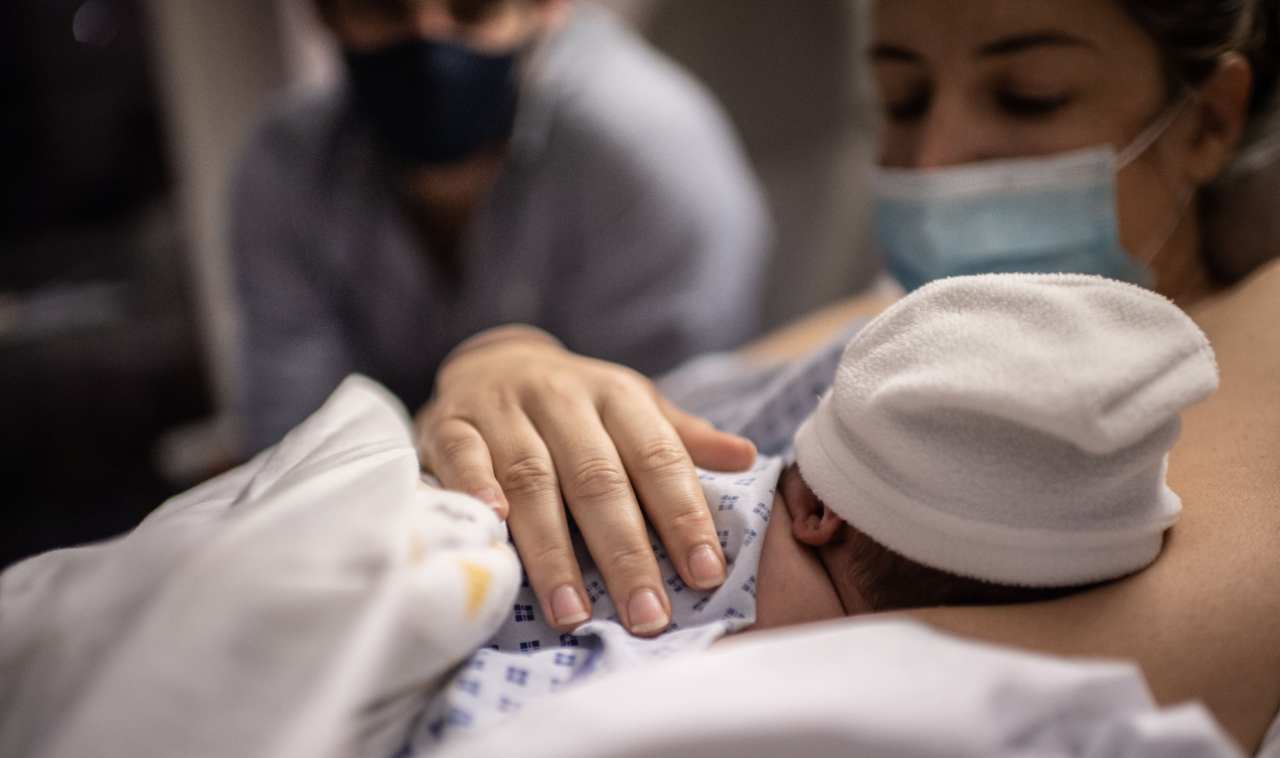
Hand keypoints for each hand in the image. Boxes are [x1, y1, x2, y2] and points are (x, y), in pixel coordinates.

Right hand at [416, 326, 755, 635]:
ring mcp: (503, 409)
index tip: (706, 574)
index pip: (657, 456)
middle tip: (648, 615)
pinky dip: (477, 492)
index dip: (683, 514)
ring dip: (552, 550)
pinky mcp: (451, 425)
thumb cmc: (577, 404)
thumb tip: (747, 457)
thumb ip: (683, 439)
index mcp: (617, 394)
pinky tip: (497, 530)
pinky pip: (464, 459)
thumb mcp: (633, 407)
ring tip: (574, 612)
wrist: (493, 361)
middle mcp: (562, 397)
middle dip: (625, 552)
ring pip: (532, 479)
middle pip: (597, 478)